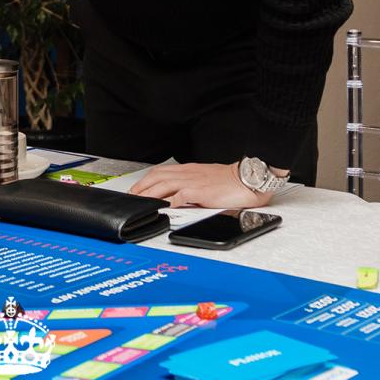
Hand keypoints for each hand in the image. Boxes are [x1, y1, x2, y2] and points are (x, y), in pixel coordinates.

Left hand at [129, 162, 271, 208]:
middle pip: (156, 177)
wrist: (249, 178)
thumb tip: (181, 195)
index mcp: (189, 170)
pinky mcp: (199, 192)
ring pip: (162, 185)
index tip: (137, 189)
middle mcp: (188, 174)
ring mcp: (192, 182)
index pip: (161, 172)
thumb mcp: (208, 179)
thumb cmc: (232, 180)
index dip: (146, 180)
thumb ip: (194, 184)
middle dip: (140, 187)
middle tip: (131, 198)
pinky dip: (166, 203)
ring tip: (139, 204)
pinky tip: (160, 209)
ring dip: (148, 195)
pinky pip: (178, 197)